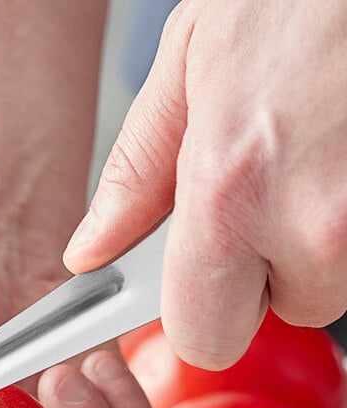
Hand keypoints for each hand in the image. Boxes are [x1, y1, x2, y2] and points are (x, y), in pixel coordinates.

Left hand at [64, 0, 346, 369]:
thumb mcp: (188, 67)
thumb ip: (133, 176)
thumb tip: (92, 250)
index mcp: (231, 189)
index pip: (200, 335)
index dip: (193, 314)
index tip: (189, 289)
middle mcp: (315, 222)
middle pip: (270, 315)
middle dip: (256, 275)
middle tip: (257, 201)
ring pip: (325, 283)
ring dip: (307, 243)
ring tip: (305, 163)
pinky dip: (342, 222)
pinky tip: (332, 163)